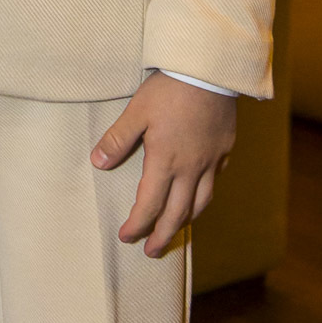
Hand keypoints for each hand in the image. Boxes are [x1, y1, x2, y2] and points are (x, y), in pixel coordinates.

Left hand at [90, 73, 235, 257]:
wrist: (209, 71)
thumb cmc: (170, 88)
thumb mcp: (137, 111)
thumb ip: (118, 139)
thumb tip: (97, 163)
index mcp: (166, 161)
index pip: (149, 204)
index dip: (137, 224)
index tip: (126, 237)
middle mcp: (191, 167)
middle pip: (178, 213)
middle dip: (163, 235)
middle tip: (152, 251)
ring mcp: (210, 160)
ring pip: (200, 202)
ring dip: (185, 221)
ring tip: (176, 230)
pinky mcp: (224, 149)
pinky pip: (214, 182)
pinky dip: (203, 196)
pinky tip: (198, 196)